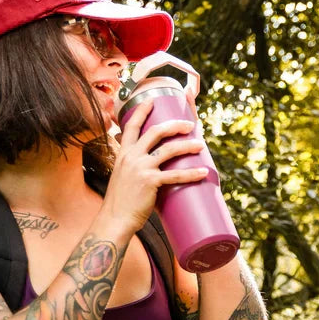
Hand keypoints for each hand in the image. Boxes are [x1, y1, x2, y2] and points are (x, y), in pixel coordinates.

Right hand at [101, 100, 208, 234]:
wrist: (115, 219)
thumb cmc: (120, 200)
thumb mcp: (121, 176)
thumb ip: (132, 166)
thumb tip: (147, 162)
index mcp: (123, 154)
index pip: (130, 126)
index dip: (141, 111)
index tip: (151, 100)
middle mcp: (131, 157)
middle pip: (155, 132)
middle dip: (174, 125)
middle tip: (190, 124)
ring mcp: (140, 168)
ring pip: (169, 150)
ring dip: (188, 145)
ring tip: (201, 144)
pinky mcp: (150, 182)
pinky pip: (175, 175)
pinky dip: (192, 173)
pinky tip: (203, 172)